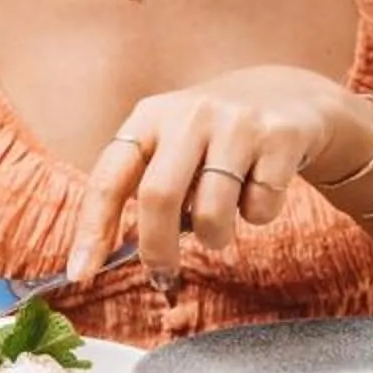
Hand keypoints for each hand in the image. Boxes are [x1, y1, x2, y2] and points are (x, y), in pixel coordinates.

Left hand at [67, 67, 368, 290]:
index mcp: (150, 117)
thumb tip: (106, 257)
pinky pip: (260, 209)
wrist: (292, 97)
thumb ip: (143, 187)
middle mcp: (189, 113)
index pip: (109, 178)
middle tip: (163, 275)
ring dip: (215, 237)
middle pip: (158, 198)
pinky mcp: (279, 136)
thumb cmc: (216, 138)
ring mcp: (236, 122)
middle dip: (157, 249)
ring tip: (222, 219)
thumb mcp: (173, 144)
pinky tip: (260, 187)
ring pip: (212, 213)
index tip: (81, 274)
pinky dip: (258, 215)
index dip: (92, 229)